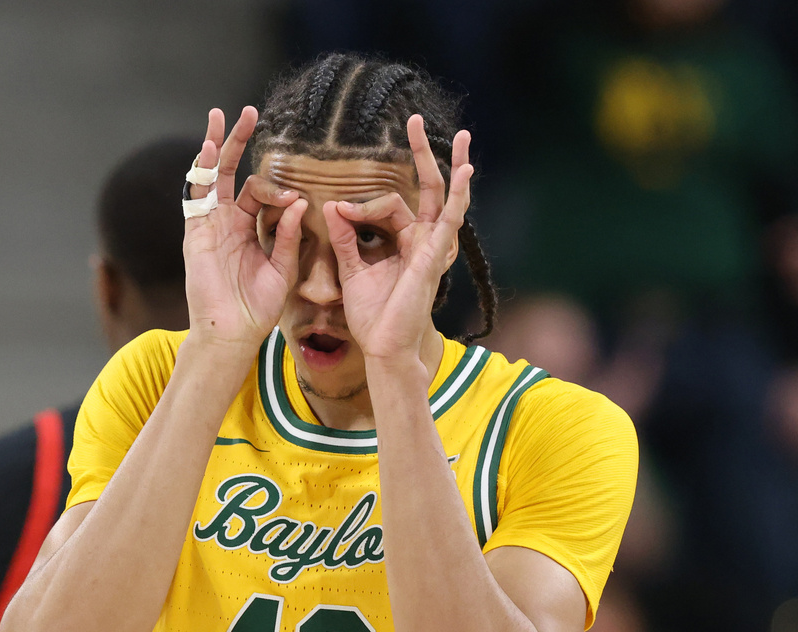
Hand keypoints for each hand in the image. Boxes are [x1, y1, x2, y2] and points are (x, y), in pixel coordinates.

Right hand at [183, 107, 306, 353]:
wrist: (232, 333)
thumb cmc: (259, 308)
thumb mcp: (283, 269)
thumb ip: (290, 237)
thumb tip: (300, 202)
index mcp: (251, 230)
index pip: (262, 194)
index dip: (279, 191)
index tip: (293, 202)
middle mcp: (229, 223)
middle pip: (233, 173)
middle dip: (240, 142)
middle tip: (249, 112)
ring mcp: (210, 226)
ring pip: (210, 177)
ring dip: (216, 147)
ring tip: (221, 117)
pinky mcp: (195, 233)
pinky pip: (196, 197)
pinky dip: (202, 172)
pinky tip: (210, 149)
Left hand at [323, 115, 472, 362]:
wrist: (383, 346)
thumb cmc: (372, 316)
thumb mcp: (351, 270)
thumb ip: (344, 238)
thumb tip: (332, 205)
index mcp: (402, 243)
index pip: (387, 205)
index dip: (359, 205)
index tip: (337, 210)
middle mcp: (421, 240)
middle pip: (426, 188)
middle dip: (423, 154)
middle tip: (414, 120)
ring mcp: (431, 247)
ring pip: (442, 197)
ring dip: (450, 165)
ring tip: (462, 135)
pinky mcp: (434, 256)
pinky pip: (450, 220)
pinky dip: (458, 195)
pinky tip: (465, 171)